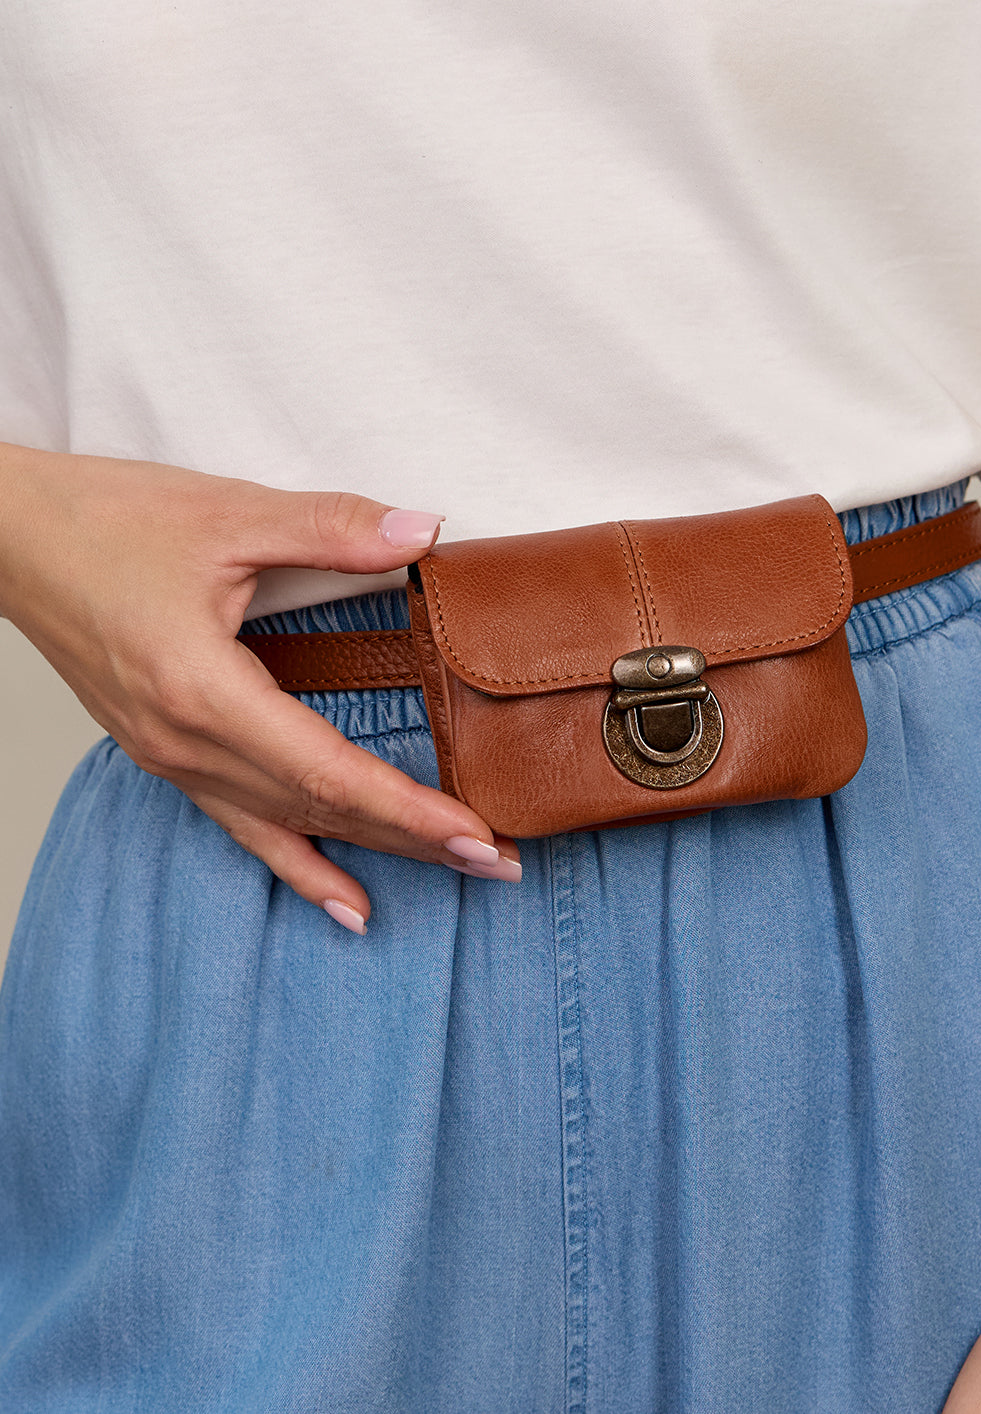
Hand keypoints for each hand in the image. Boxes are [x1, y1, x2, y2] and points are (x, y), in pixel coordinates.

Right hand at [0, 444, 520, 933]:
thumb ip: (333, 527)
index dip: (409, 810)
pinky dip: (299, 865)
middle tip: (498, 861)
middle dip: (416, 839)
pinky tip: (343, 901)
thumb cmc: (106, 522)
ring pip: (288, 824)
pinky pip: (243, 824)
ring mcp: (172, 757)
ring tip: (452, 874)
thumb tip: (424, 531)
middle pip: (319, 809)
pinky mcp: (167, 752)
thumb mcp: (229, 513)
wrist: (12, 538)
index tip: (476, 834)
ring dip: (374, 851)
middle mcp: (186, 743)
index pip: (328, 771)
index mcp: (204, 691)